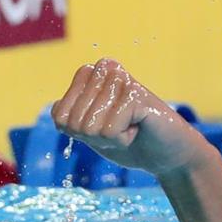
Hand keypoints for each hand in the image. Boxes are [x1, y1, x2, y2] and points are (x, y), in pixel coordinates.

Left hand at [51, 58, 215, 175]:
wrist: (165, 153)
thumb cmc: (127, 141)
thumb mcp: (89, 131)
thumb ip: (70, 118)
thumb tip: (56, 110)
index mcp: (88, 73)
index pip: (60, 115)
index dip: (79, 133)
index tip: (103, 127)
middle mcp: (104, 69)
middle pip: (74, 122)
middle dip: (95, 136)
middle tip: (120, 128)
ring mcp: (120, 79)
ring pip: (90, 127)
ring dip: (110, 138)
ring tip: (130, 127)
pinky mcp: (135, 94)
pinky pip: (109, 131)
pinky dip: (123, 140)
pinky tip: (139, 129)